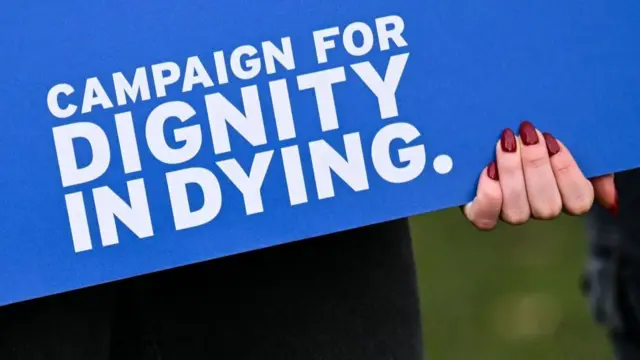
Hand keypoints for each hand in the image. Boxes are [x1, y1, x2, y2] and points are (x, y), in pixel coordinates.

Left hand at [463, 121, 616, 229]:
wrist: (496, 130)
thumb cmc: (537, 136)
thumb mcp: (573, 144)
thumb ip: (596, 170)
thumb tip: (608, 201)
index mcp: (565, 195)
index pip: (579, 202)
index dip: (566, 173)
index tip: (552, 142)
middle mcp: (538, 209)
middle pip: (546, 207)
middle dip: (536, 166)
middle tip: (526, 133)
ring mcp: (510, 212)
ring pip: (517, 212)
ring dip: (512, 174)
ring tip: (506, 142)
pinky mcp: (481, 211)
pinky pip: (485, 218)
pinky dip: (488, 195)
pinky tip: (488, 169)